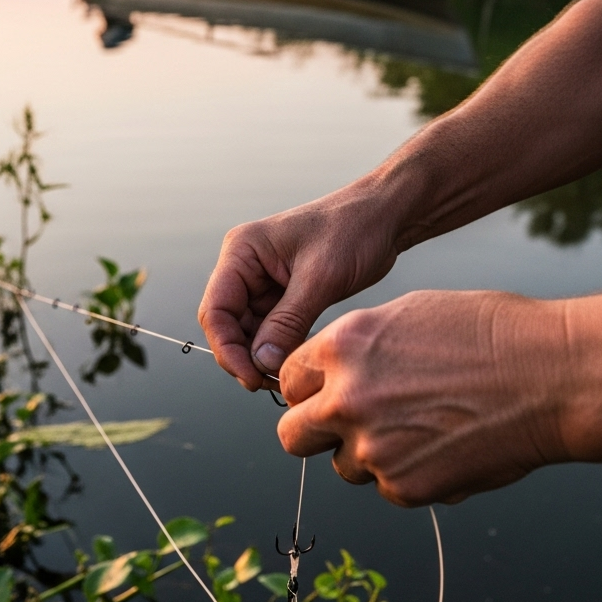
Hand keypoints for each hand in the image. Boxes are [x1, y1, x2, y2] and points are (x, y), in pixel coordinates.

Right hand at [197, 186, 400, 390]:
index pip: (216, 310)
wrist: (384, 216)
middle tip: (272, 385)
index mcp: (242, 252)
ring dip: (263, 358)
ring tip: (288, 377)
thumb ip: (287, 321)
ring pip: (249, 334)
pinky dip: (279, 350)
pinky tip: (297, 363)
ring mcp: (262, 283)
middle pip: (228, 326)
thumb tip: (260, 363)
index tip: (252, 378)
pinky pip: (270, 332)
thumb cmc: (353, 230)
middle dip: (245, 357)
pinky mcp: (282, 296)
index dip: (227, 349)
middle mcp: (244, 268)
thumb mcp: (320, 277)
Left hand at [276, 290, 569, 505]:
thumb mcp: (408, 315)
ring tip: (421, 428)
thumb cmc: (490, 334)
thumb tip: (329, 377)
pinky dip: (409, 474)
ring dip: (367, 455)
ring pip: (343, 466)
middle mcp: (346, 399)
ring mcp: (372, 449)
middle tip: (346, 427)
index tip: (325, 394)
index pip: (288, 380)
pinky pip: (387, 487)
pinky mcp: (404, 488)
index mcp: (341, 347)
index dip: (308, 388)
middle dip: (314, 431)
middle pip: (292, 436)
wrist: (555, 376)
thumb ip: (356, 348)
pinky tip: (448, 446)